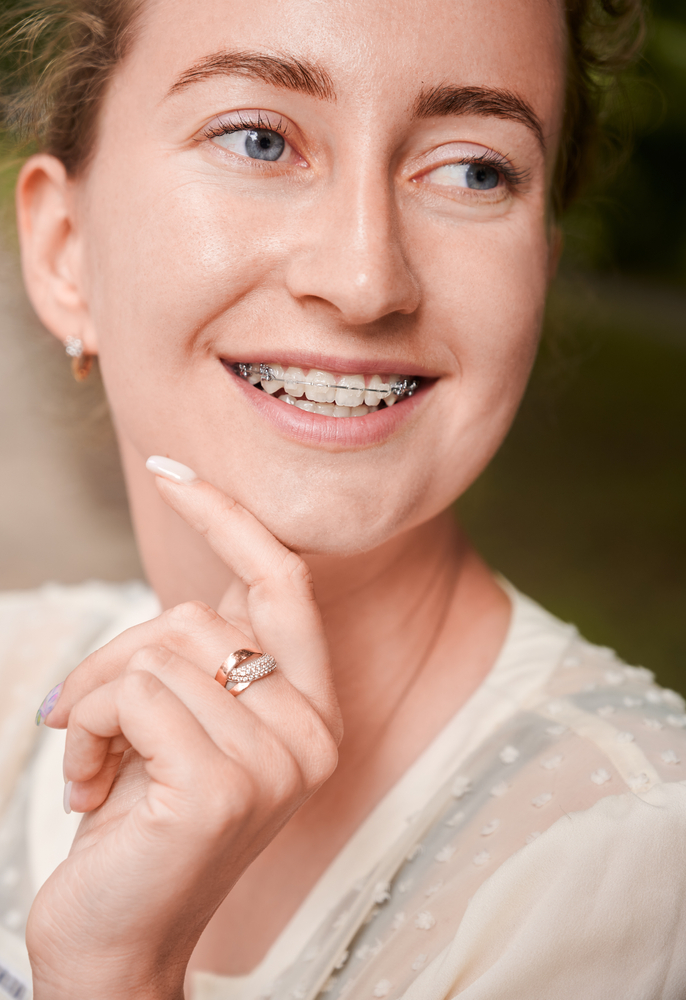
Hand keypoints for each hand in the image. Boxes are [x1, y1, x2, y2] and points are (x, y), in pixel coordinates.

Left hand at [28, 469, 341, 999]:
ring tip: (90, 763)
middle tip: (78, 719)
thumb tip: (188, 595)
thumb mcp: (187, 725)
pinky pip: (135, 695)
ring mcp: (278, 760)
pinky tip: (87, 790)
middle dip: (114, 658)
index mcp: (310, 709)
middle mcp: (311, 731)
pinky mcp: (226, 786)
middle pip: (193, 617)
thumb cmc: (148, 822)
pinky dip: (85, 729)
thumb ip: (206, 658)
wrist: (121, 938)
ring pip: (156, 654)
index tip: (173, 470)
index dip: (228, 519)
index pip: (281, 583)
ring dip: (92, 703)